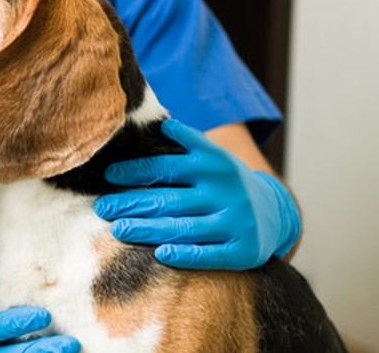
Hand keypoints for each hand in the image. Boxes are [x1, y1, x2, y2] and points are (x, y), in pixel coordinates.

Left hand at [95, 119, 301, 269]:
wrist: (276, 213)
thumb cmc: (225, 184)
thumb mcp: (212, 158)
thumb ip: (186, 143)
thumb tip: (157, 124)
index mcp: (214, 164)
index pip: (168, 166)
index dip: (136, 170)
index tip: (108, 175)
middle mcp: (226, 191)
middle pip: (170, 198)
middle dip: (132, 203)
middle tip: (101, 208)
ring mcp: (236, 221)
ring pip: (186, 227)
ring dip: (149, 229)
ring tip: (118, 230)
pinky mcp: (244, 250)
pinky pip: (210, 254)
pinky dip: (186, 254)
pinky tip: (161, 254)